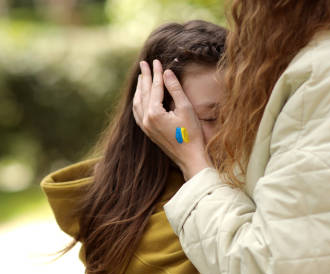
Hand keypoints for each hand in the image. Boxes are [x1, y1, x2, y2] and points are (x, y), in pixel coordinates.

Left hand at [132, 59, 210, 179]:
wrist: (190, 158)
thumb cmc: (192, 134)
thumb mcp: (186, 108)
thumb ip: (175, 89)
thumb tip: (167, 72)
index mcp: (154, 113)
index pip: (155, 87)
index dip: (156, 73)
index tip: (156, 60)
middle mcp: (145, 120)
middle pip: (144, 93)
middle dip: (145, 77)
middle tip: (144, 63)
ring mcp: (145, 127)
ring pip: (138, 103)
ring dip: (140, 89)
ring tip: (142, 77)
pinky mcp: (148, 132)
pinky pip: (137, 113)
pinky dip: (138, 101)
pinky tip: (140, 97)